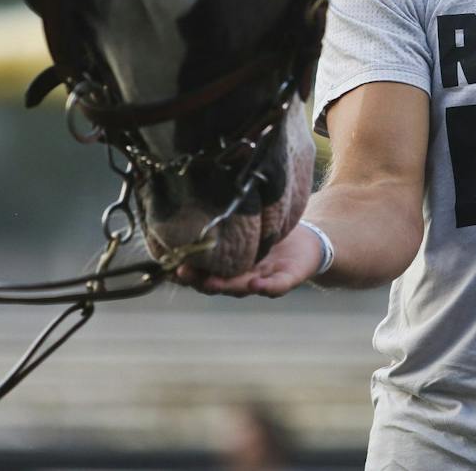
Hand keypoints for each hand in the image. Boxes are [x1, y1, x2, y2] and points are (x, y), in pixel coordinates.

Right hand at [174, 223, 322, 297]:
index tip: (167, 262)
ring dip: (226, 286)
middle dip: (198, 279)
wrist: (308, 242)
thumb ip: (225, 214)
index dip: (185, 268)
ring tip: (210, 283)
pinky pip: (276, 286)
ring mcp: (264, 279)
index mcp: (228, 265)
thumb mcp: (247, 221)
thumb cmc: (271, 231)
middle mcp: (242, 276)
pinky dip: (266, 287)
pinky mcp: (288, 279)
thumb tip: (197, 188)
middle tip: (181, 272)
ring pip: (241, 287)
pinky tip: (257, 285)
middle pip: (216, 282)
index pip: (203, 269)